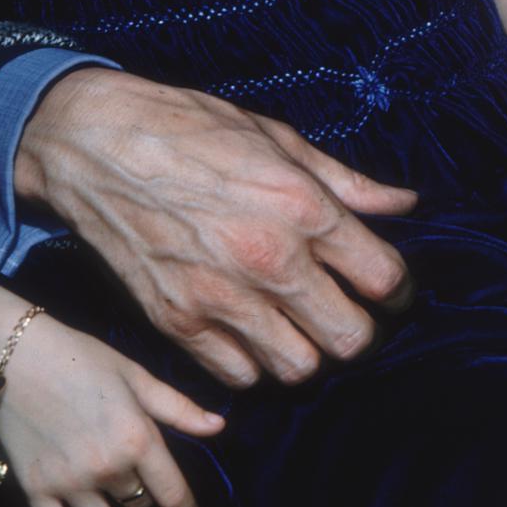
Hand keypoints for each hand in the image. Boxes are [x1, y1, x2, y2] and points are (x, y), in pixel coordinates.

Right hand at [0, 313, 223, 506]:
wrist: (20, 357)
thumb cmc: (84, 359)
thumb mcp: (138, 376)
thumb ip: (178, 408)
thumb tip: (220, 427)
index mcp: (138, 438)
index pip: (172, 493)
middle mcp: (107, 468)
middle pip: (139, 505)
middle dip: (148, 506)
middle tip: (149, 504)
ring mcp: (70, 483)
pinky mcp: (37, 490)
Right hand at [15, 69, 417, 388]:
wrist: (101, 147)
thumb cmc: (196, 131)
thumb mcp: (281, 139)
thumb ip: (348, 182)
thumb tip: (405, 204)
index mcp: (303, 206)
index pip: (383, 279)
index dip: (398, 289)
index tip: (391, 288)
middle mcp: (269, 260)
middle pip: (350, 339)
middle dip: (359, 329)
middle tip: (349, 311)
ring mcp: (221, 298)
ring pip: (298, 368)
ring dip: (307, 350)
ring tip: (299, 321)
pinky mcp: (178, 324)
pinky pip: (239, 376)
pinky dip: (253, 361)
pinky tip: (251, 328)